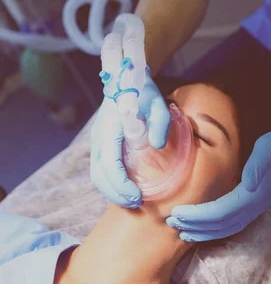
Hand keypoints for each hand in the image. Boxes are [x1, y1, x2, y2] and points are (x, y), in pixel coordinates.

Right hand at [90, 30, 170, 206]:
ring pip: (97, 175)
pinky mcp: (101, 144)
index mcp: (109, 128)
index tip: (138, 197)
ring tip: (132, 200)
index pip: (109, 164)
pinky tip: (125, 188)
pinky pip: (100, 170)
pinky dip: (110, 183)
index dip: (121, 185)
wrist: (125, 78)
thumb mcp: (157, 102)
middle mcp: (99, 137)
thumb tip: (158, 145)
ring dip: (111, 192)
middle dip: (116, 194)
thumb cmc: (142, 91)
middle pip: (99, 175)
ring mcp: (97, 141)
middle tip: (137, 204)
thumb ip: (160, 122)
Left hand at [166, 124, 270, 240]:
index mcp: (252, 194)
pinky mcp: (254, 202)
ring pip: (226, 227)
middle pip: (220, 224)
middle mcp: (253, 206)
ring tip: (182, 230)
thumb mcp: (269, 149)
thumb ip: (258, 166)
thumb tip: (247, 183)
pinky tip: (203, 225)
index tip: (176, 213)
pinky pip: (231, 221)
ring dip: (203, 230)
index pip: (219, 212)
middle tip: (170, 223)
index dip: (197, 216)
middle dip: (195, 226)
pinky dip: (215, 227)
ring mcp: (255, 207)